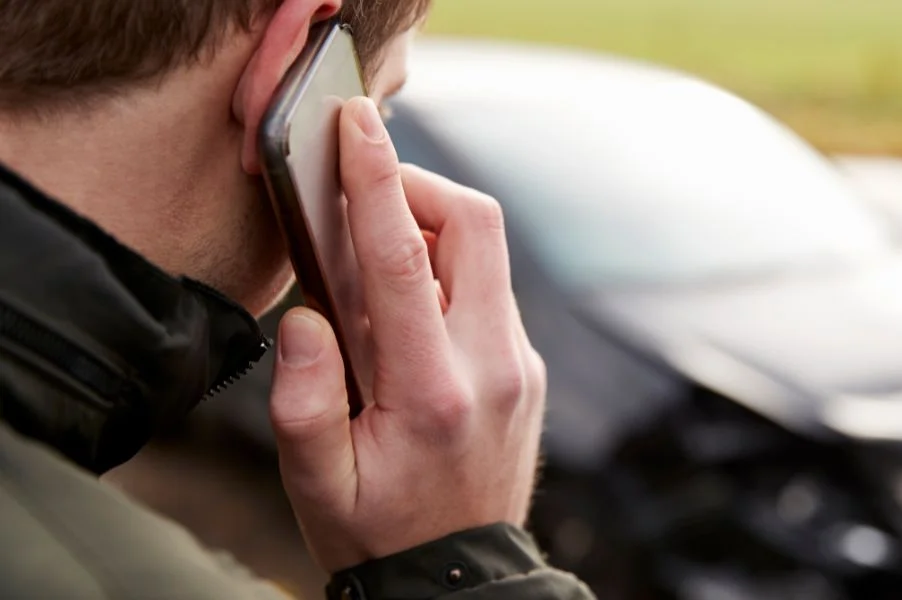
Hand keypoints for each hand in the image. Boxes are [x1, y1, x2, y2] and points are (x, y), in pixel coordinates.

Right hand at [268, 97, 546, 571]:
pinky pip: (490, 290)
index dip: (375, 179)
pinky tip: (406, 308)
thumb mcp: (316, 482)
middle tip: (363, 199)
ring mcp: (518, 365)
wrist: (458, 580)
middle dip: (418, 188)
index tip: (356, 126)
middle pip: (474, 227)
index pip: (403, 258)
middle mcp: (491, 367)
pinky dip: (447, 272)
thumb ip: (303, 396)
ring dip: (431, 231)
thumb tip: (308, 315)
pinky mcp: (526, 368)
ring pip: (488, 253)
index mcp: (433, 391)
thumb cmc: (379, 532)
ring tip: (374, 264)